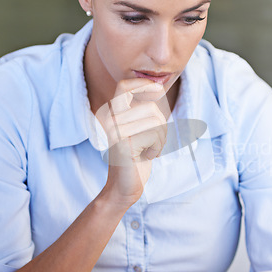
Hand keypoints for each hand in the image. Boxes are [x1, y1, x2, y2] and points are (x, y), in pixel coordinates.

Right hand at [96, 79, 167, 206]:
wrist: (125, 186)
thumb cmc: (137, 157)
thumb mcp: (141, 128)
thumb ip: (145, 110)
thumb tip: (158, 87)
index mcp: (112, 112)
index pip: (125, 86)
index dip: (143, 84)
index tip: (159, 91)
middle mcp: (110, 118)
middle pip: (150, 107)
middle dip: (161, 124)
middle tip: (154, 140)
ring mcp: (115, 130)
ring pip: (156, 121)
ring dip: (160, 138)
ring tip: (148, 149)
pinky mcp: (123, 143)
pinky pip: (155, 135)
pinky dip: (157, 147)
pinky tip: (146, 156)